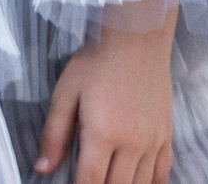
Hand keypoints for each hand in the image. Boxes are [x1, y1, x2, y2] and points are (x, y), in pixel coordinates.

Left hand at [35, 6, 177, 182]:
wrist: (136, 38)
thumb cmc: (97, 62)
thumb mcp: (65, 93)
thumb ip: (54, 134)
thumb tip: (42, 169)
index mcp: (103, 134)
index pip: (90, 183)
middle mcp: (132, 144)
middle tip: (88, 179)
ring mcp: (153, 141)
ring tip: (107, 179)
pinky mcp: (166, 135)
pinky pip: (162, 173)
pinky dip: (149, 183)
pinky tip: (136, 182)